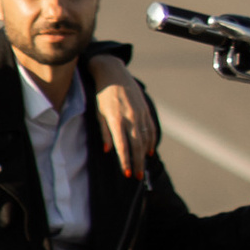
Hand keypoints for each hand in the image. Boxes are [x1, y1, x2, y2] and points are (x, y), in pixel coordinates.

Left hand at [90, 56, 157, 179]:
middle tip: (137, 177)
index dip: (125, 161)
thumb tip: (108, 151)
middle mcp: (130, 117)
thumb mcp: (98, 113)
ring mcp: (139, 113)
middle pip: (137, 145)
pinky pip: (150, 128)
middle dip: (138, 162)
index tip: (127, 173)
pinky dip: (150, 140)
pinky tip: (148, 150)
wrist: (113, 73)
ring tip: (142, 166)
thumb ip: (104, 132)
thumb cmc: (102, 95)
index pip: (123, 146)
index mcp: (116, 119)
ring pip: (145, 138)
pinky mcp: (145, 109)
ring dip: (144, 154)